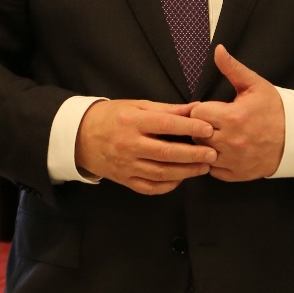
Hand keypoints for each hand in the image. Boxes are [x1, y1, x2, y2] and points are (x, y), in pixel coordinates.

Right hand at [74, 99, 216, 194]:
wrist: (80, 137)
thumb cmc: (112, 116)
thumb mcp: (137, 105)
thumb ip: (167, 110)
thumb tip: (195, 109)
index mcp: (133, 121)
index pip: (166, 125)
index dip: (189, 128)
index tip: (208, 129)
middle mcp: (129, 144)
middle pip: (166, 153)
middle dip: (193, 155)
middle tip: (212, 154)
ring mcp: (126, 165)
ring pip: (161, 173)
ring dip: (186, 172)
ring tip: (204, 167)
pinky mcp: (124, 180)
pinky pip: (150, 187)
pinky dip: (168, 185)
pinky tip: (181, 179)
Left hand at [188, 45, 284, 180]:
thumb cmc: (274, 109)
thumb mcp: (255, 84)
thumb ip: (232, 68)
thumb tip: (218, 50)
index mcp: (232, 117)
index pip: (196, 114)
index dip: (200, 110)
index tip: (209, 109)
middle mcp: (230, 142)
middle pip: (196, 135)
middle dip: (200, 127)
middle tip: (212, 123)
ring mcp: (233, 161)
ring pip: (202, 154)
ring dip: (206, 145)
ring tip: (216, 137)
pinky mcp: (237, 175)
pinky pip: (212, 171)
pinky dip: (214, 162)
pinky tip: (222, 152)